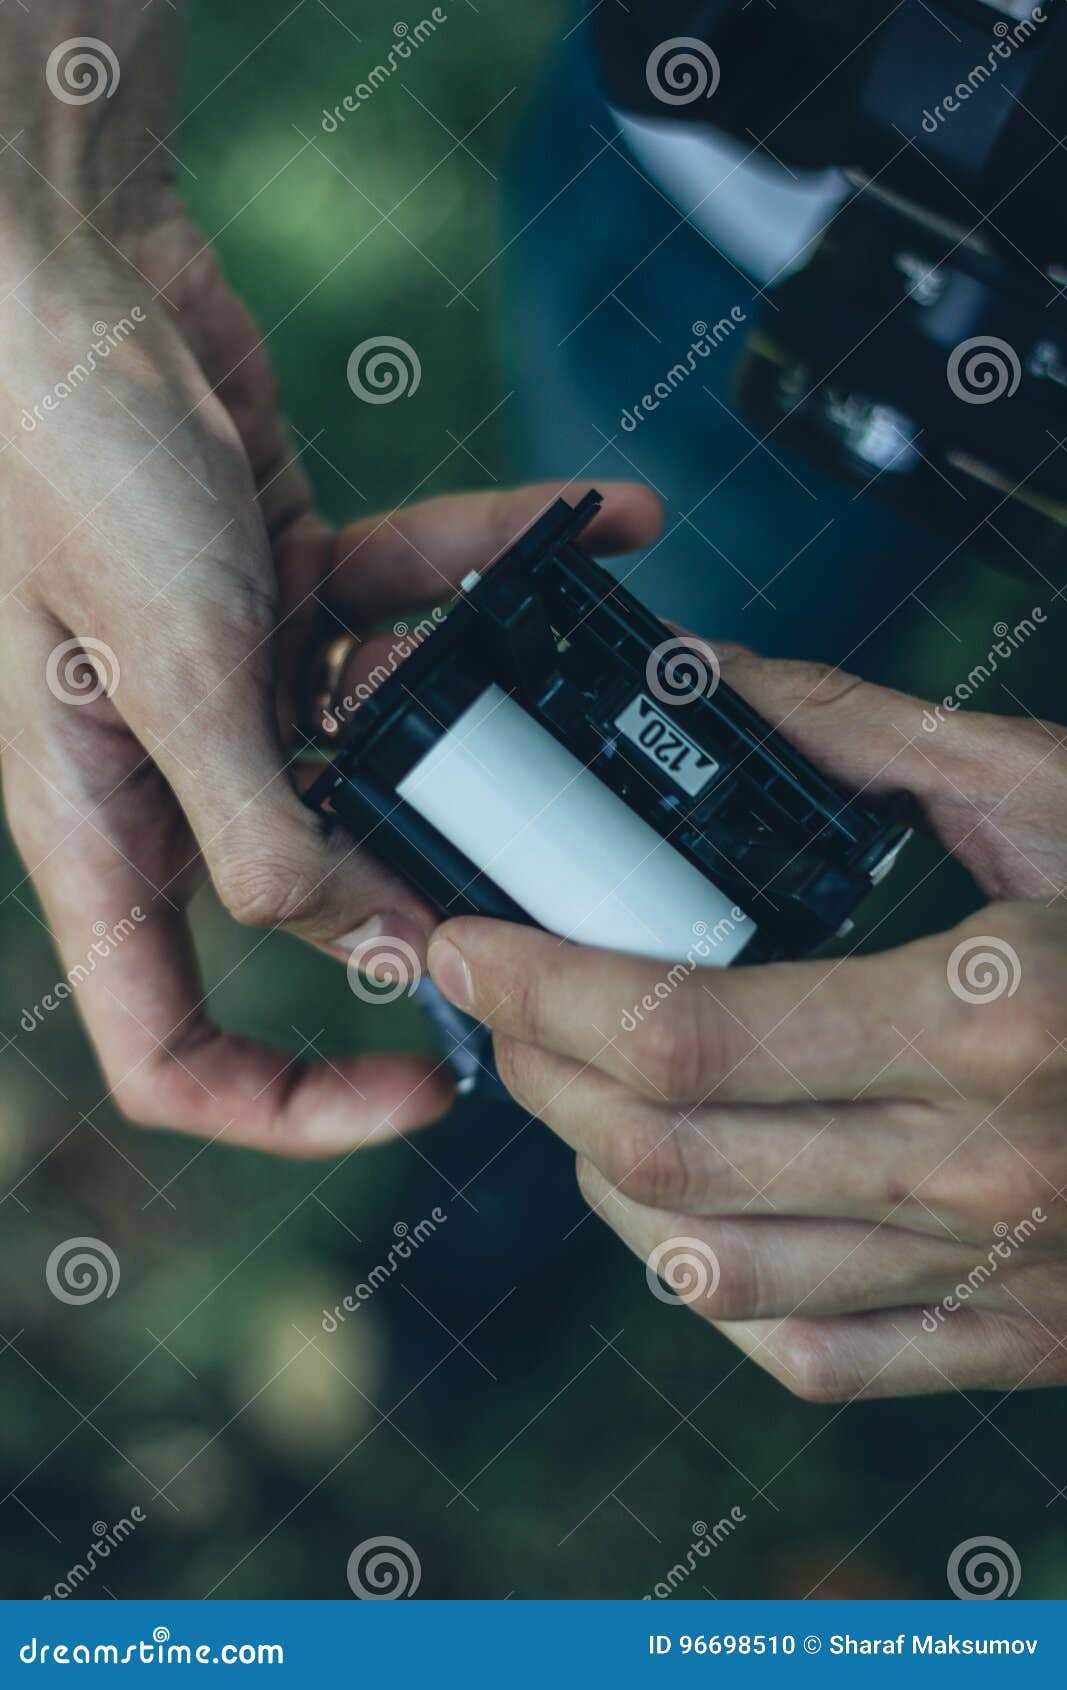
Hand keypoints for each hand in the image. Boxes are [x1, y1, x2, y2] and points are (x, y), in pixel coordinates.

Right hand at [0, 181, 660, 1150]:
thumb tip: (379, 946)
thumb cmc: (71, 461)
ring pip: (384, 747)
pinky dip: (487, 567)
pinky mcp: (282, 590)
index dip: (291, 1104)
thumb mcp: (177, 671)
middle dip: (438, 882)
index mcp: (103, 830)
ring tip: (593, 652)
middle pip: (316, 899)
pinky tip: (601, 520)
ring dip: (485, 704)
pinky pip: (405, 605)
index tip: (430, 1086)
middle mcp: (169, 777)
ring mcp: (232, 685)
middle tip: (565, 872)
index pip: (173, 1048)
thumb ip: (274, 829)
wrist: (66, 269)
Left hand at [427, 646, 1066, 1397]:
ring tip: (571, 1093)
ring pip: (711, 1270)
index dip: (542, 987)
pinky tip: (681, 1213)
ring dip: (601, 1178)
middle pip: (666, 1153)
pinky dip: (708, 1291)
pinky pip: (812, 1357)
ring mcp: (997, 1274)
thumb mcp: (1056, 792)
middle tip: (499, 996)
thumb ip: (869, 739)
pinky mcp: (1019, 1336)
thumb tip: (717, 685)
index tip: (466, 938)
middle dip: (538, 1070)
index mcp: (984, 1017)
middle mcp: (976, 1169)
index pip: (684, 1033)